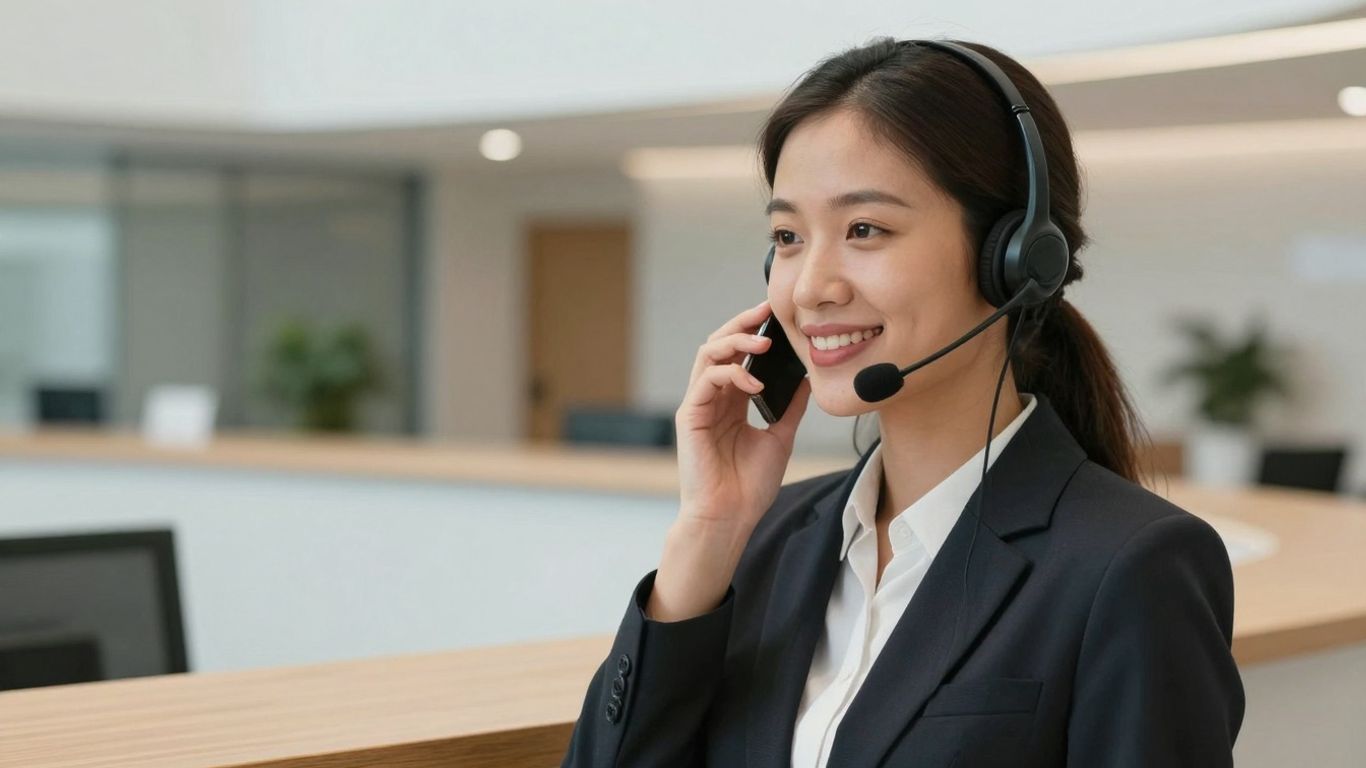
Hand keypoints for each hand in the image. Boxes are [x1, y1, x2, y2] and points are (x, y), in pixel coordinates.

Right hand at [674, 299, 811, 538]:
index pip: (739, 354)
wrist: (730, 517)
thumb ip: (790, 406)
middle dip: (742, 325)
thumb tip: (808, 378)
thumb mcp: (781, 436)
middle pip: (720, 345)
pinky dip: (731, 374)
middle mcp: (713, 398)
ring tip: (763, 343)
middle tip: (766, 312)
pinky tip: (754, 384)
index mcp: (732, 401)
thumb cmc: (749, 485)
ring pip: (708, 354)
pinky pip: (706, 381)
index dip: (754, 331)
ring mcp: (699, 405)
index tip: (777, 316)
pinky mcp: (690, 416)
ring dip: (735, 342)